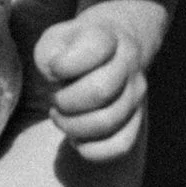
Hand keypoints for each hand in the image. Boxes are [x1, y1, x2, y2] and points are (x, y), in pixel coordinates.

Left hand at [32, 10, 147, 162]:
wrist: (111, 50)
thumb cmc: (73, 48)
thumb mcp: (54, 40)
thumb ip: (48, 54)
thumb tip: (55, 80)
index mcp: (108, 36)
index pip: (94, 48)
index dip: (64, 64)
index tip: (54, 69)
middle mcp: (129, 63)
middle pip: (100, 91)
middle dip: (66, 101)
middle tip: (54, 99)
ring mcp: (136, 93)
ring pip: (108, 122)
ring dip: (73, 126)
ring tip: (61, 117)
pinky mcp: (136, 120)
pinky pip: (120, 146)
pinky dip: (92, 149)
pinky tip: (77, 138)